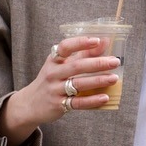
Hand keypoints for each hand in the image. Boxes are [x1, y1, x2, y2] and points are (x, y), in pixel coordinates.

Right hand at [0, 34, 121, 145]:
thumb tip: (104, 42)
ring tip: (114, 78)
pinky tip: (104, 97)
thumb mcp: (61, 65)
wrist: (30, 104)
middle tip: (115, 61)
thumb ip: (82, 54)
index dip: (81, 42)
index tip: (97, 40)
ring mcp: (55, 90)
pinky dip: (92, 101)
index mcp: (54, 60)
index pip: (65, 47)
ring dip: (98, 81)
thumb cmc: (51, 80)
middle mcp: (53, 73)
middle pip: (76, 66)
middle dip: (97, 63)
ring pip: (78, 84)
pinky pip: (77, 103)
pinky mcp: (58, 105)